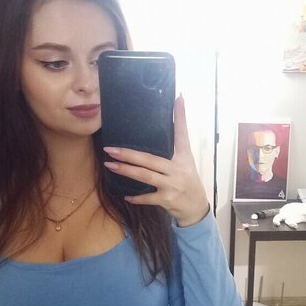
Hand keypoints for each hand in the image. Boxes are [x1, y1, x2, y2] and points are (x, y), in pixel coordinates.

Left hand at [103, 94, 208, 226]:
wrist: (196, 206)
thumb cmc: (187, 179)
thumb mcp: (185, 161)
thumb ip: (175, 146)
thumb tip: (166, 124)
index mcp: (184, 156)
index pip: (182, 133)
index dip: (181, 116)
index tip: (178, 99)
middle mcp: (178, 169)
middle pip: (150, 159)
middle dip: (129, 154)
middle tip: (110, 149)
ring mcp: (172, 184)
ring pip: (145, 176)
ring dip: (125, 170)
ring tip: (110, 165)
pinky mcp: (167, 199)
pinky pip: (148, 197)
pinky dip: (136, 197)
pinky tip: (126, 195)